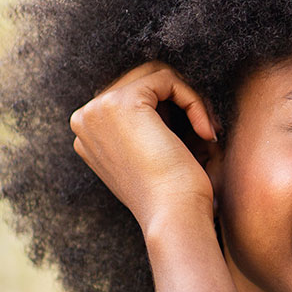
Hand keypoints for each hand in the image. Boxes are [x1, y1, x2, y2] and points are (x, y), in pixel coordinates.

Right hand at [70, 62, 218, 229]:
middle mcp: (85, 119)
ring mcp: (98, 109)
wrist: (171, 216)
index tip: (195, 135)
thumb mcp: (147, 154)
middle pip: (140, 80)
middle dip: (178, 99)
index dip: (168, 109)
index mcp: (88, 133)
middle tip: (205, 128)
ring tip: (206, 131)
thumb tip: (166, 89)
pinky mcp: (121, 102)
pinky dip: (194, 101)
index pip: (130, 95)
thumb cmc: (170, 195)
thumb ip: (143, 124)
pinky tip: (205, 131)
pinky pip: (168, 80)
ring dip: (189, 99)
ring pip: (155, 75)